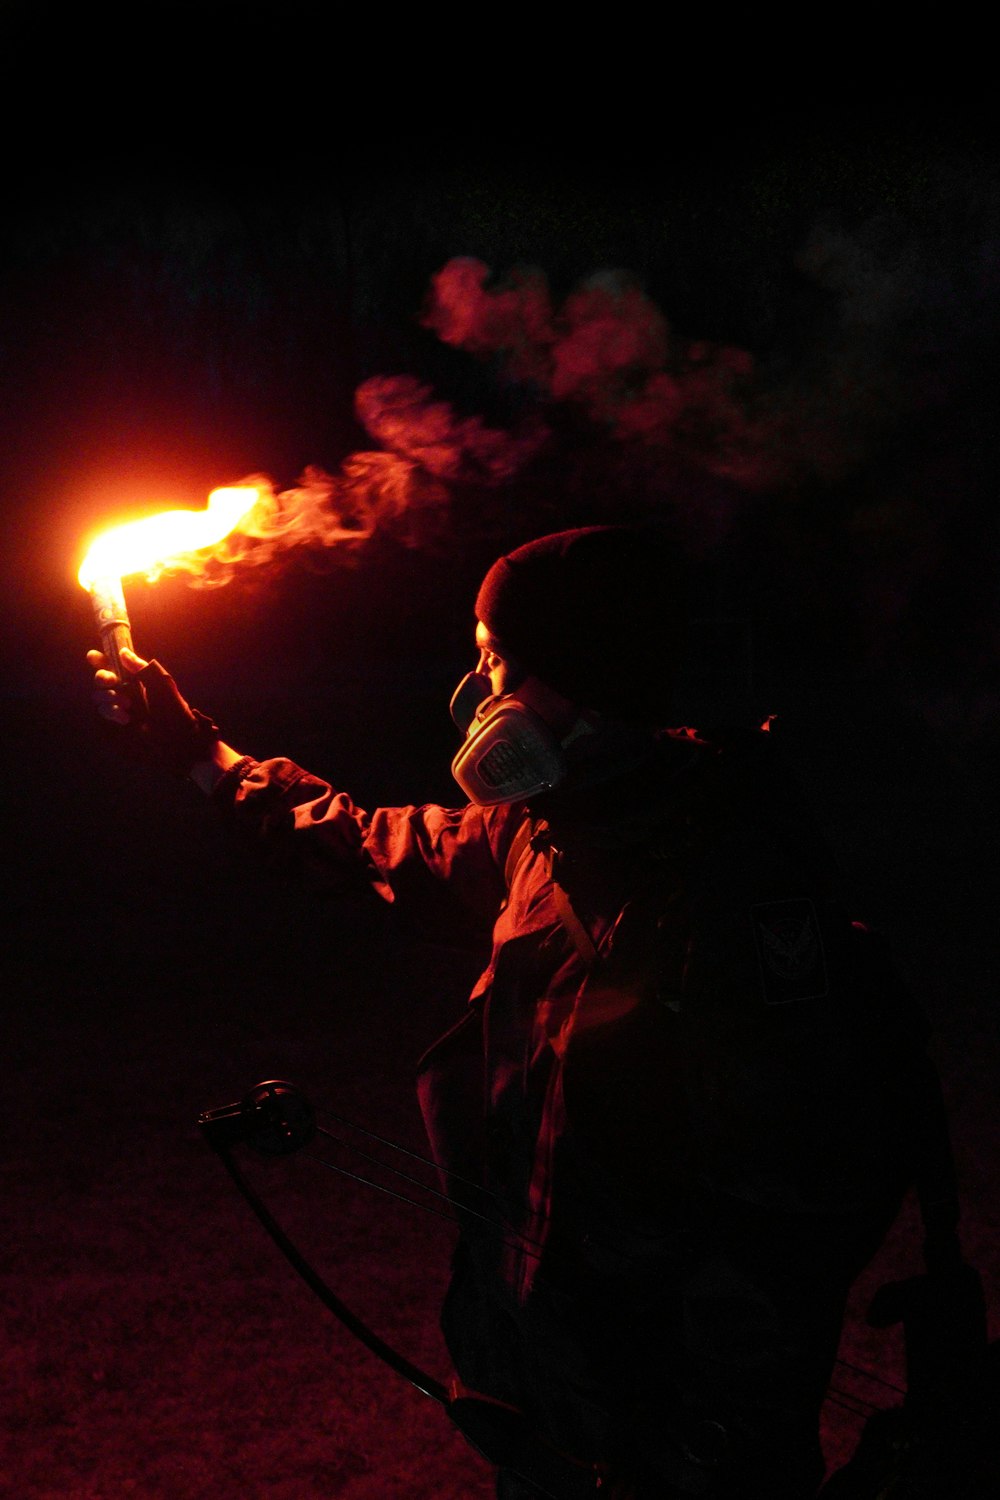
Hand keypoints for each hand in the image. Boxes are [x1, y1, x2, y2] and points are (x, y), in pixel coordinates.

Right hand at [86, 646, 221, 775]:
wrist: (177, 741)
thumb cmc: (174, 712)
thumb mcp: (162, 686)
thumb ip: (143, 668)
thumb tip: (123, 652)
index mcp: (136, 679)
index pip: (113, 664)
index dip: (101, 659)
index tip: (95, 656)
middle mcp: (125, 690)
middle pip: (100, 678)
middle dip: (102, 678)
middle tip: (113, 682)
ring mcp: (118, 707)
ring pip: (99, 696)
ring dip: (108, 697)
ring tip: (127, 705)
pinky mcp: (114, 723)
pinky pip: (101, 713)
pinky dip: (111, 712)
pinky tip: (125, 718)